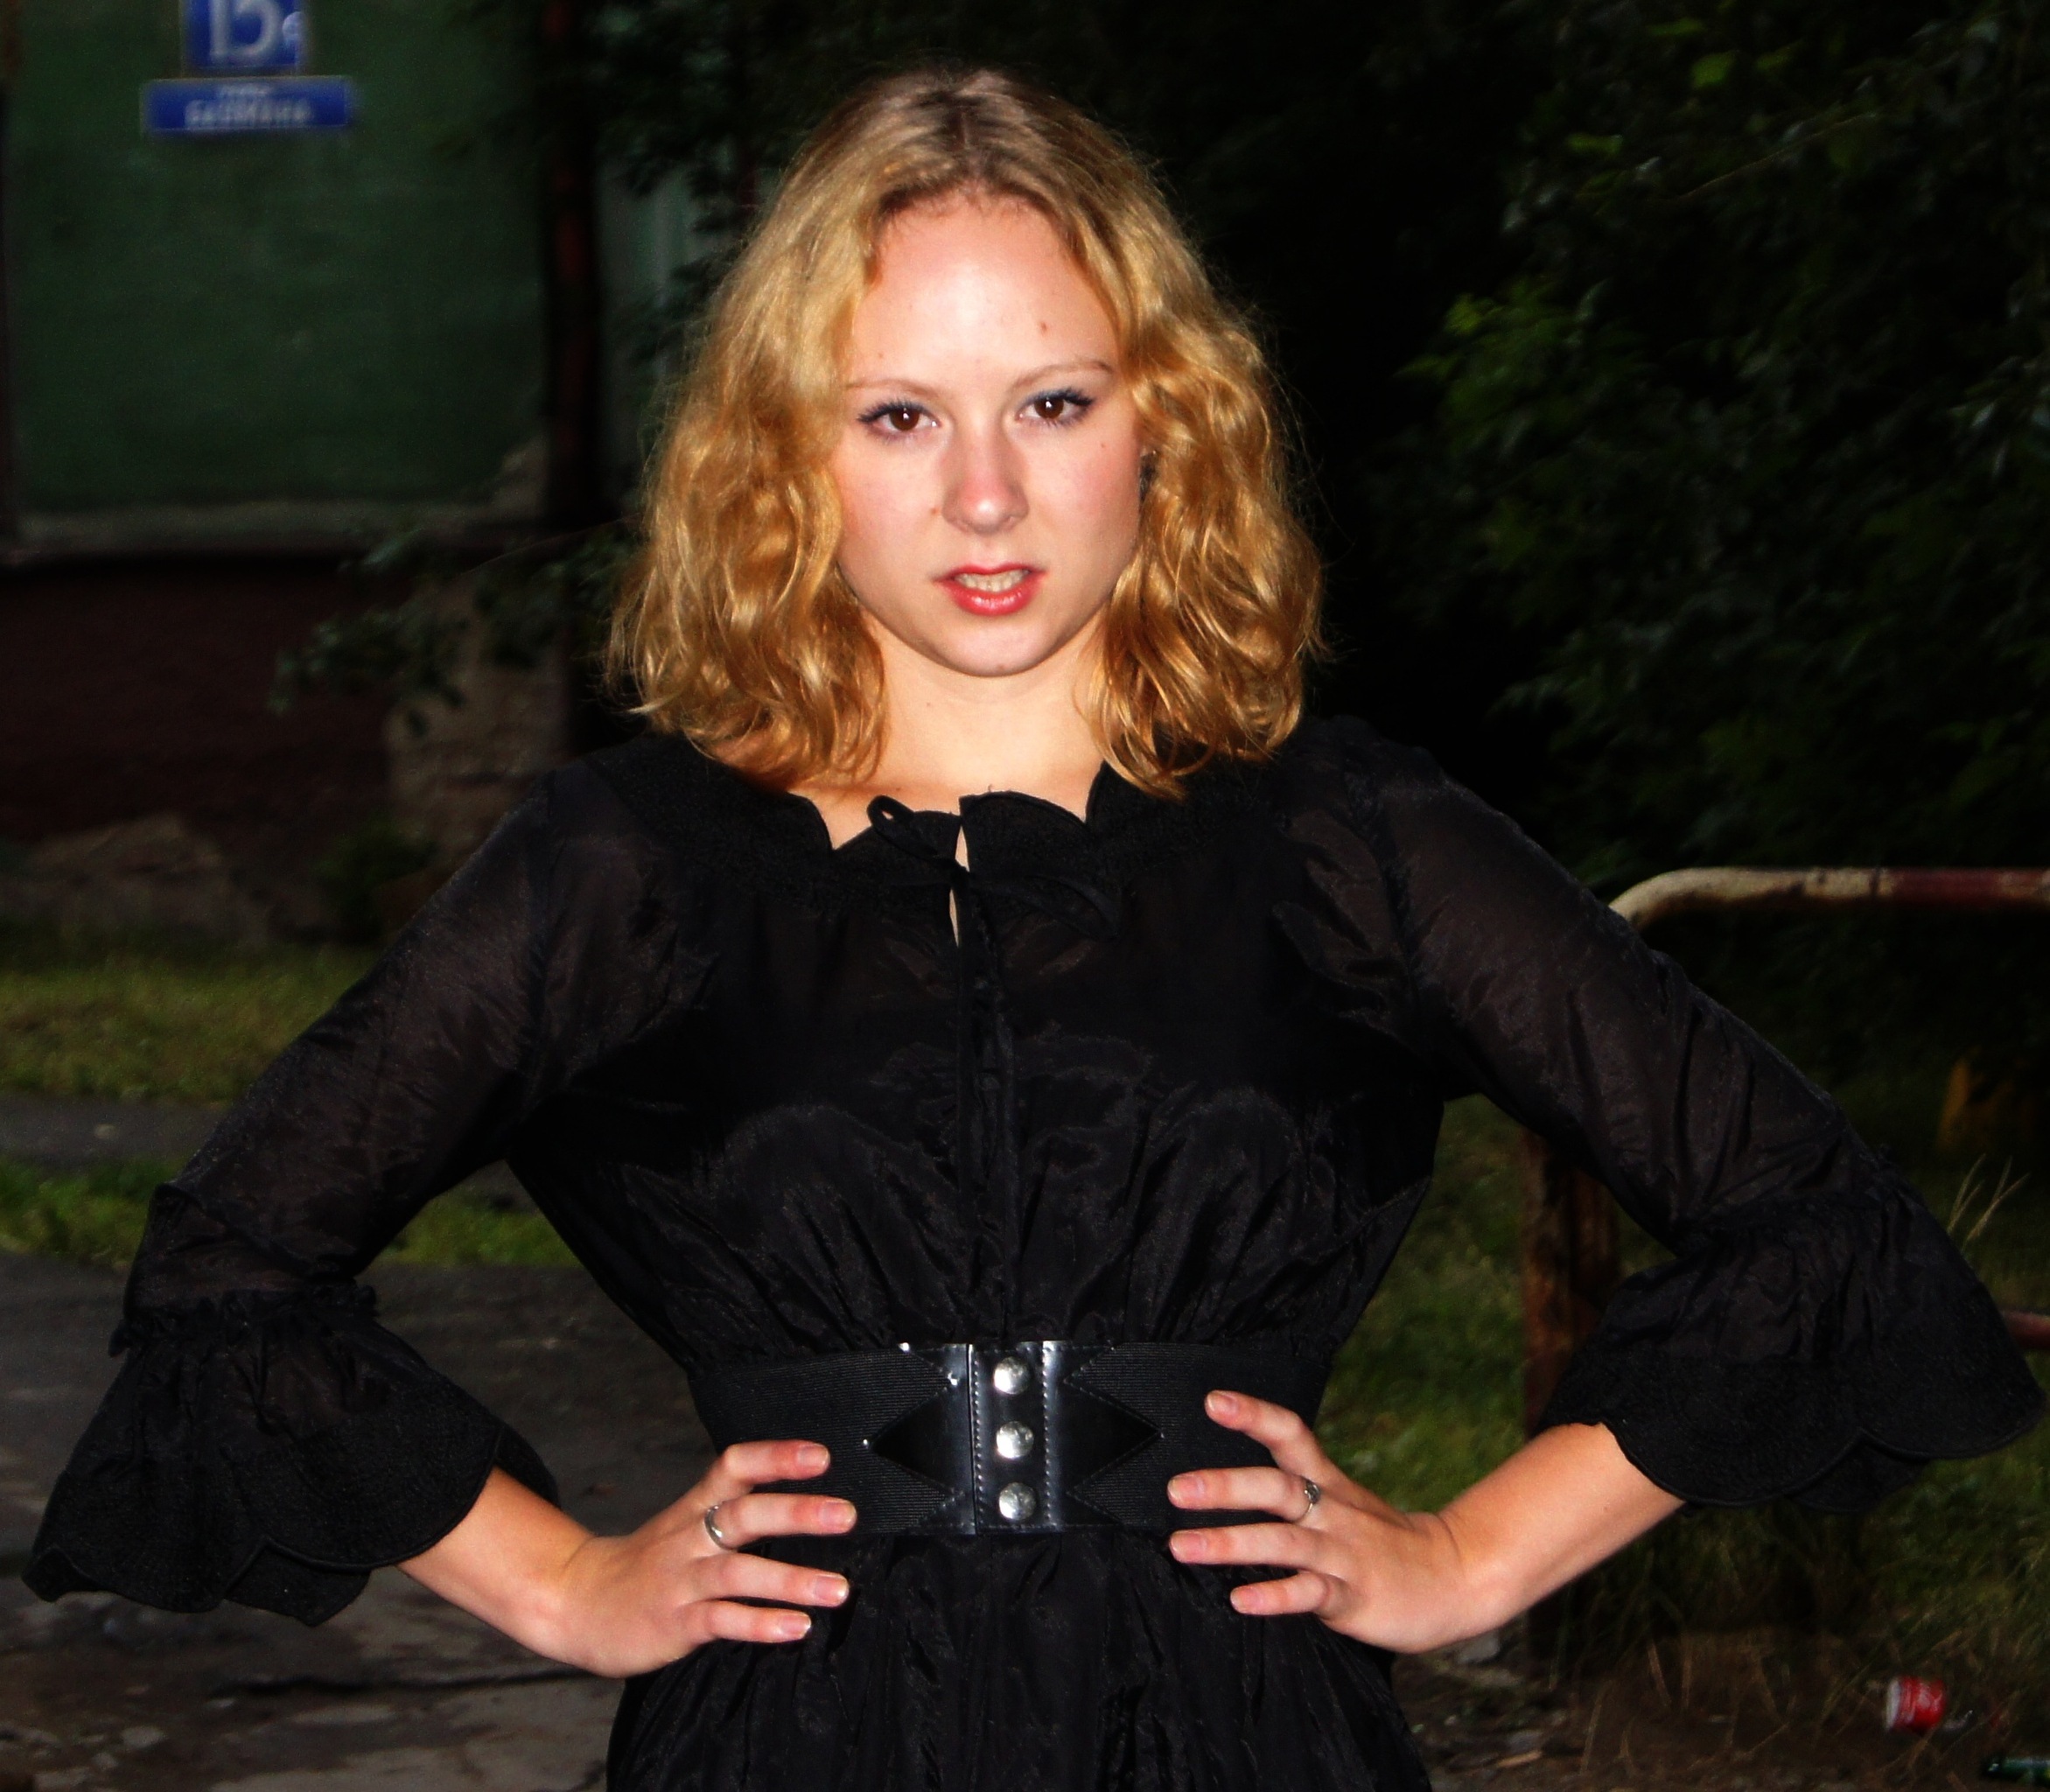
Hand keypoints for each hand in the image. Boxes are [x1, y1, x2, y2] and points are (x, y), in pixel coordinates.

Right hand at [538, 1440, 856, 1677]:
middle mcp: (688, 1539)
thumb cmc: (645, 1564)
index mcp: (693, 1508)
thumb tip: (803, 1504)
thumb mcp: (684, 1524)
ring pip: (736, 1573)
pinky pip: (719, 1621)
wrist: (574, 1602)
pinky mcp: (673, 1623)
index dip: (775, 1457)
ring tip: (839, 1589)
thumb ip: (733, 1511)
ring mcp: (680, 1581)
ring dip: (791, 1580)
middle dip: (796, 1512)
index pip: (734, 1467)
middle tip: (846, 1514)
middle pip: (742, 1515)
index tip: (820, 1455)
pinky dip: (759, 1623)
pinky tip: (796, 1627)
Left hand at [1165, 1390, 1482, 1653]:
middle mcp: (1334, 1513)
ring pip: (1285, 1542)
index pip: (1292, 1436)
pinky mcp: (1355, 1597)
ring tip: (1184, 1546)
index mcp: (1330, 1484)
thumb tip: (1226, 1484)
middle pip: (1279, 1488)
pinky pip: (1312, 1594)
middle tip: (1177, 1489)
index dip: (1254, 1415)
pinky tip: (1241, 1600)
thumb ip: (1294, 1491)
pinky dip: (1276, 1596)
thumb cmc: (1386, 1541)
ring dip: (1232, 1542)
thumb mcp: (1343, 1502)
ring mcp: (1345, 1555)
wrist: (1457, 1577)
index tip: (1213, 1401)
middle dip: (1226, 1486)